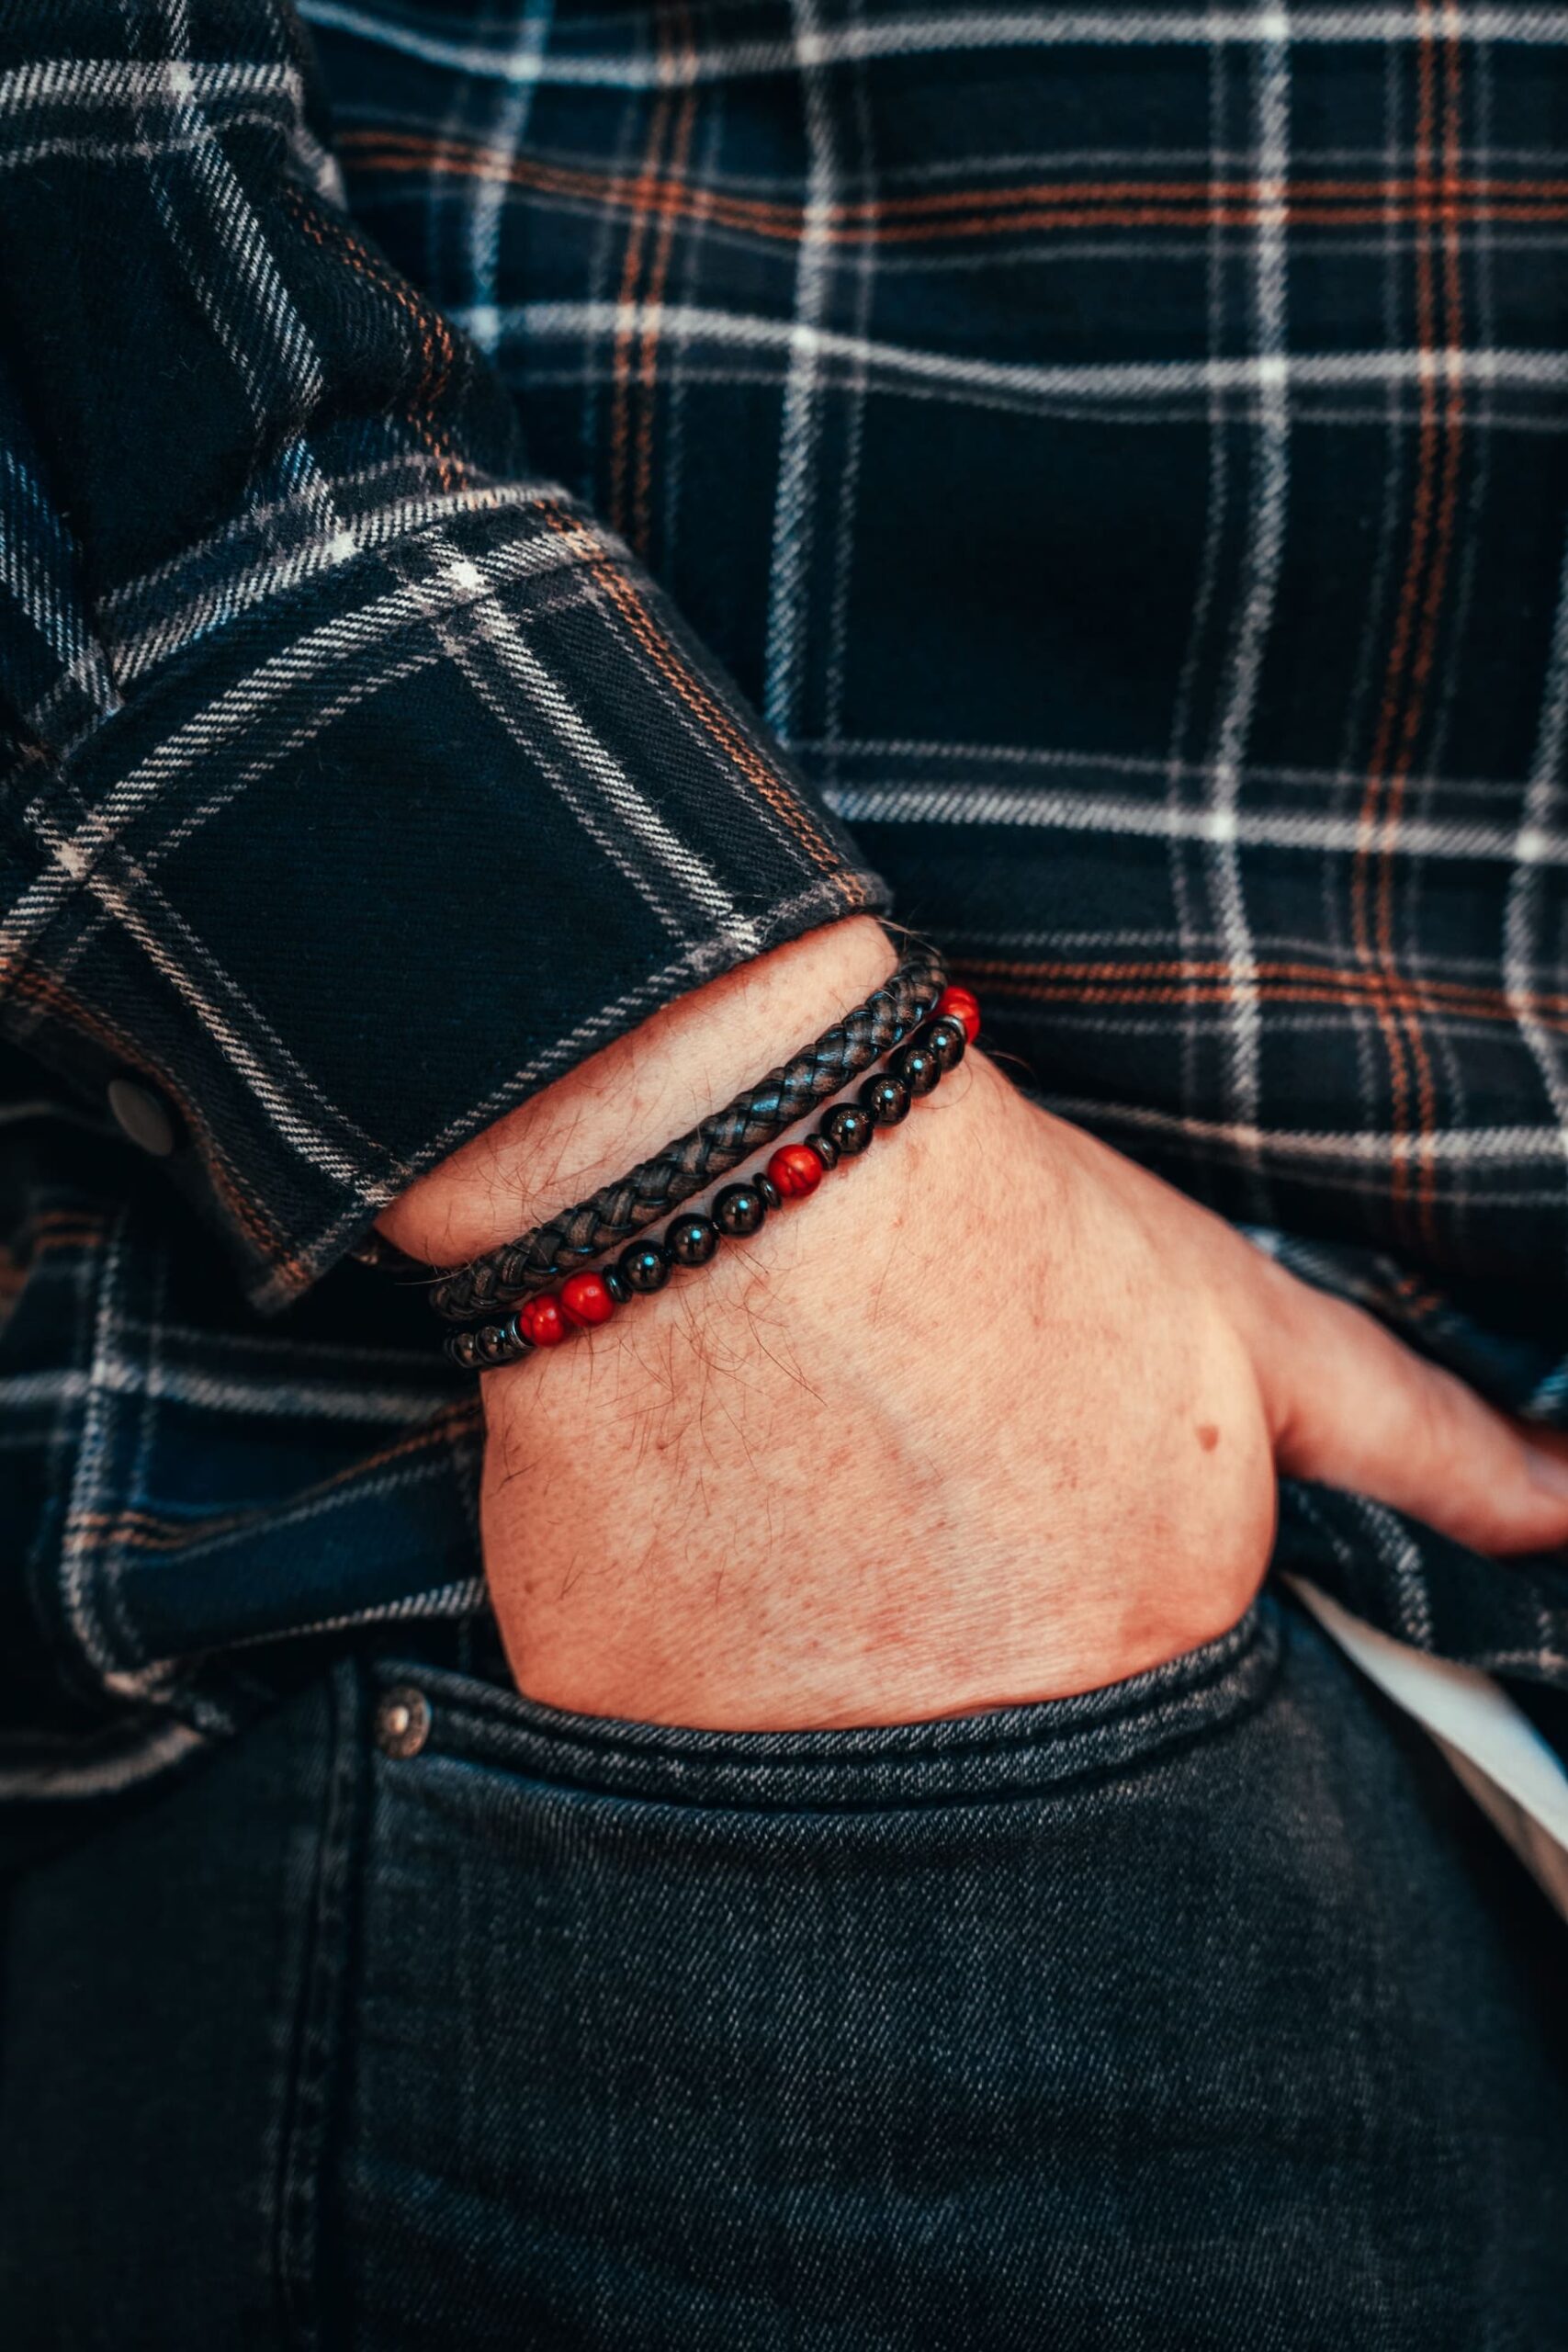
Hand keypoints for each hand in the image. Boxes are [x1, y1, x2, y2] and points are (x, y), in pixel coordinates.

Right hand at [382, 923, 1567, 1728]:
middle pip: (972, 1760)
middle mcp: (970, 1750)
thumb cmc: (1000, 1233)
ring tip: (791, 1498)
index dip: (1064, 1610)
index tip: (1011, 1523)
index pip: (1133, 1725)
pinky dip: (671, 1655)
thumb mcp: (1243, 1329)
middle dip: (940, 1655)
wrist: (742, 1159)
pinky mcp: (618, 1719)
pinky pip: (656, 1737)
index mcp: (1141, 1666)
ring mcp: (777, 1754)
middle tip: (890, 1502)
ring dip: (803, 1668)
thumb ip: (1422, 1444)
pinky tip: (684, 1524)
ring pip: (807, 1768)